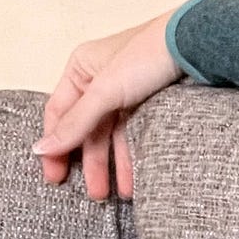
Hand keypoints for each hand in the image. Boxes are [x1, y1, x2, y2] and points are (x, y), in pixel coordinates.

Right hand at [33, 11, 182, 200]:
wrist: (197, 45)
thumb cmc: (147, 56)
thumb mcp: (105, 92)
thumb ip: (75, 123)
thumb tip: (40, 149)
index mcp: (81, 69)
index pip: (58, 113)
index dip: (55, 145)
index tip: (55, 176)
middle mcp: (100, 80)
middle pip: (87, 129)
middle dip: (90, 162)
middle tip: (93, 193)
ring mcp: (126, 91)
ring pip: (113, 135)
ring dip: (115, 165)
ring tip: (120, 193)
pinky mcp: (150, 101)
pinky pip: (135, 134)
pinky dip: (134, 156)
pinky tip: (137, 179)